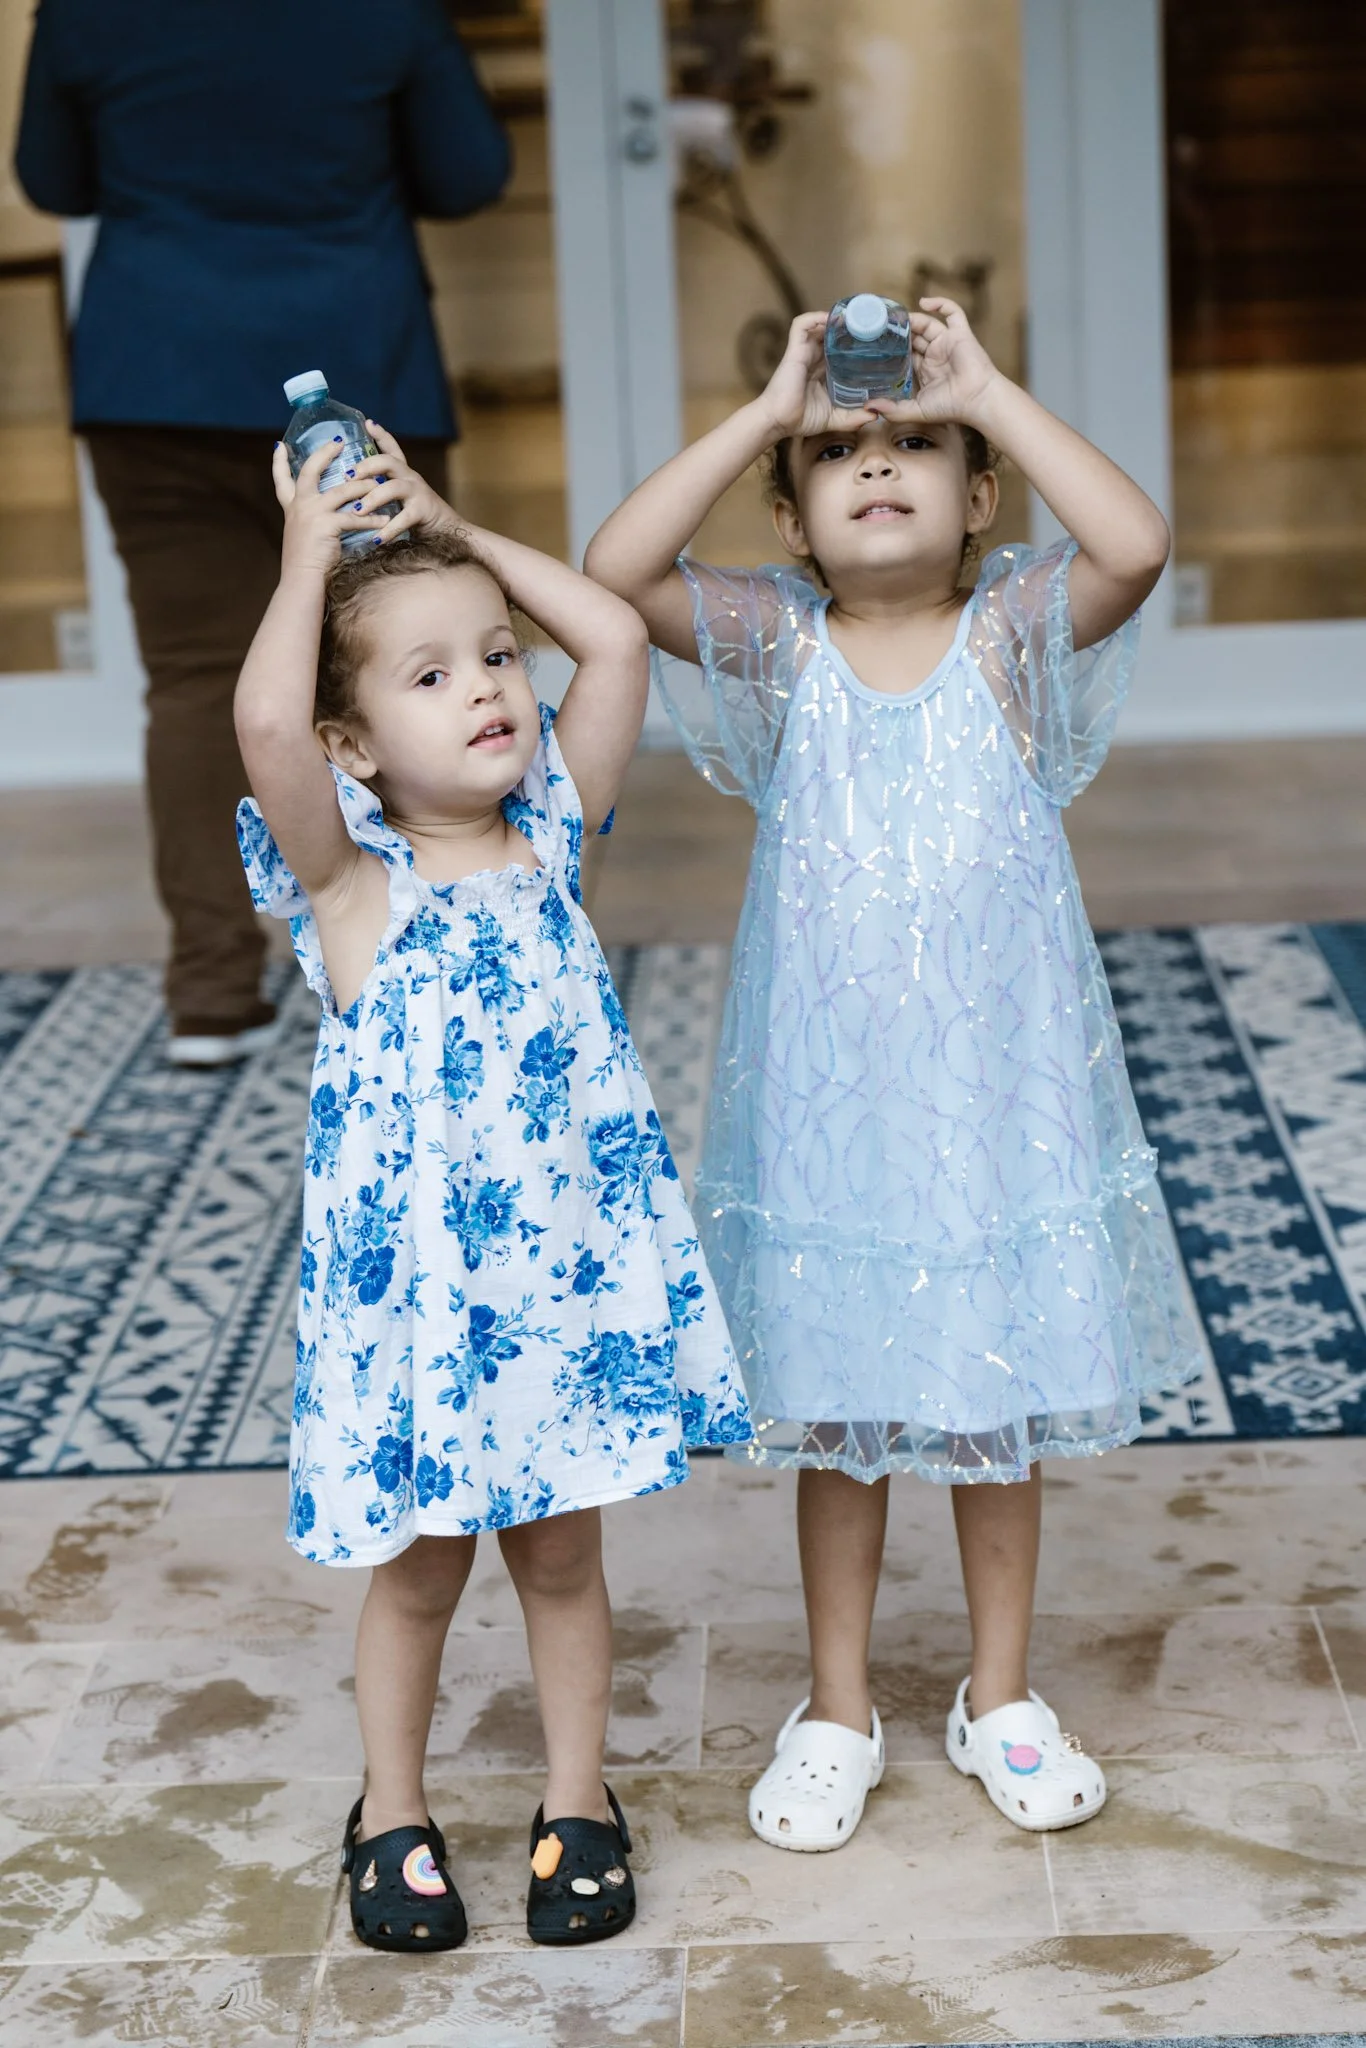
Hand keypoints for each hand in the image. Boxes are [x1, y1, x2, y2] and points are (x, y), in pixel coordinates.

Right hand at [274, 438, 387, 579]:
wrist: (302, 581)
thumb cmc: (307, 563)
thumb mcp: (302, 534)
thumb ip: (310, 520)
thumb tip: (328, 513)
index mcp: (291, 507)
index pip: (281, 479)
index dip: (280, 462)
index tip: (280, 445)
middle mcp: (299, 505)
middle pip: (311, 469)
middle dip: (325, 453)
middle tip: (339, 442)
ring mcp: (312, 513)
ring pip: (342, 490)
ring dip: (364, 487)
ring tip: (379, 485)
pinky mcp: (326, 525)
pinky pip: (355, 517)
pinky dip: (372, 519)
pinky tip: (385, 521)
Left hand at [352, 421, 462, 544]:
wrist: (447, 532)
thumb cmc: (417, 516)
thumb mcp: (398, 498)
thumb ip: (380, 490)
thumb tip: (352, 489)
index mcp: (403, 472)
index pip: (392, 448)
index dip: (381, 434)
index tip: (368, 422)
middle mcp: (410, 477)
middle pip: (388, 461)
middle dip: (366, 466)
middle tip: (348, 476)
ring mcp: (418, 492)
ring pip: (392, 488)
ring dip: (372, 499)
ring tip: (357, 511)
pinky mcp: (423, 510)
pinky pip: (403, 518)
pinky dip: (388, 529)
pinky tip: (375, 539)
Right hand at [759, 310, 875, 440]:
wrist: (778, 421)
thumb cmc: (801, 419)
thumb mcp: (835, 418)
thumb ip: (854, 417)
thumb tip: (876, 414)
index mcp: (824, 371)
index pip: (841, 350)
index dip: (855, 343)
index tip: (874, 341)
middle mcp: (815, 358)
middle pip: (833, 334)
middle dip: (849, 327)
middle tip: (869, 325)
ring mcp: (805, 352)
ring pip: (820, 325)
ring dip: (835, 319)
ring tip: (853, 317)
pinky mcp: (795, 349)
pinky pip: (802, 325)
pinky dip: (815, 317)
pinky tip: (830, 318)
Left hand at [869, 297, 1001, 430]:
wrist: (976, 399)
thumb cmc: (951, 407)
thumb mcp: (917, 411)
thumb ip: (893, 410)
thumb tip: (869, 407)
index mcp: (926, 371)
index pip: (906, 355)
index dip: (893, 348)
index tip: (876, 343)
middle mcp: (935, 355)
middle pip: (914, 337)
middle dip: (900, 332)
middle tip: (882, 326)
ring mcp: (947, 343)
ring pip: (927, 324)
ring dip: (913, 319)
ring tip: (897, 317)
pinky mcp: (960, 333)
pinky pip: (953, 312)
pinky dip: (940, 303)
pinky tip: (923, 303)